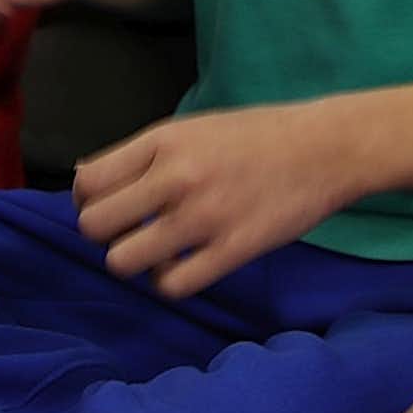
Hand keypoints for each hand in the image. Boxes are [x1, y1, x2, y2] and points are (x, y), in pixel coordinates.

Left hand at [72, 97, 364, 296]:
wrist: (326, 148)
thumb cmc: (259, 135)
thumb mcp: (195, 127)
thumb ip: (144, 154)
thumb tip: (87, 180)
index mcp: (164, 140)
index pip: (87, 182)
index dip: (87, 200)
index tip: (108, 205)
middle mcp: (176, 177)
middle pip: (94, 225)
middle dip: (105, 233)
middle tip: (130, 230)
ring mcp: (202, 217)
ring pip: (122, 261)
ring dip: (133, 260)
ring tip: (156, 250)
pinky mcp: (230, 251)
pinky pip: (170, 285)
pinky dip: (169, 281)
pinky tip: (185, 264)